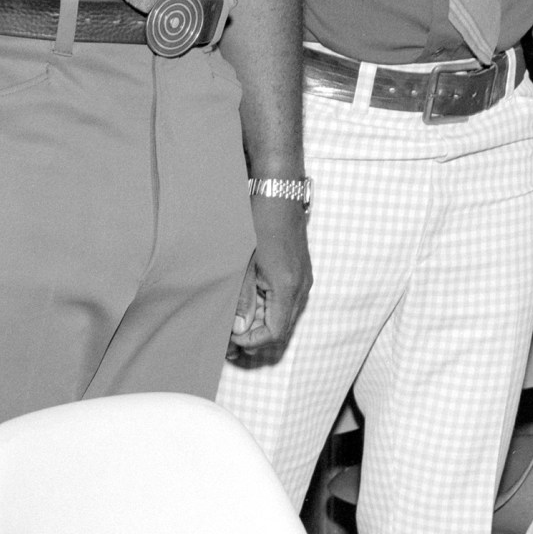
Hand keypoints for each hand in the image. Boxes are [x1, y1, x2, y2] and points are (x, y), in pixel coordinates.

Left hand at [230, 198, 311, 361]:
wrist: (278, 191)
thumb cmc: (258, 222)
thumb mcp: (243, 263)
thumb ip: (242, 300)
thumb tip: (239, 330)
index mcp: (287, 286)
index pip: (274, 332)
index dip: (250, 342)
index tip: (229, 338)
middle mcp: (301, 286)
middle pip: (282, 328)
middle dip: (255, 337)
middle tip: (228, 338)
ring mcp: (304, 278)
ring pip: (285, 316)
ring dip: (261, 323)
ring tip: (235, 321)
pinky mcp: (301, 271)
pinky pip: (287, 301)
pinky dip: (269, 309)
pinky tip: (249, 301)